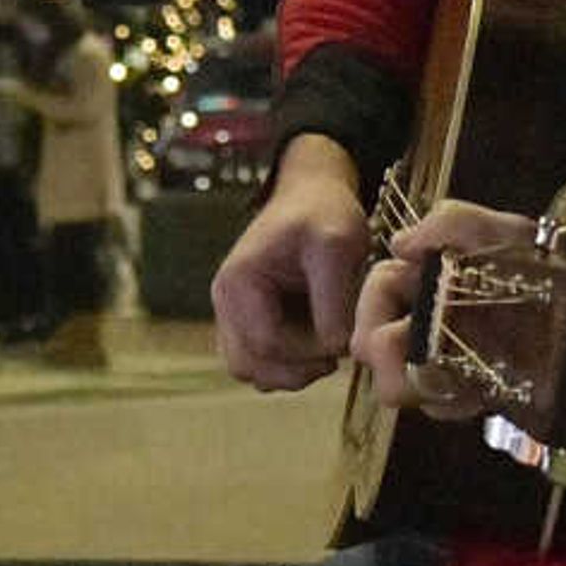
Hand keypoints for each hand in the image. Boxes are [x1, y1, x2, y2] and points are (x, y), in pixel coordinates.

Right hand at [209, 137, 372, 390]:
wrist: (314, 194)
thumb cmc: (323, 213)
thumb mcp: (338, 246)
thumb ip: (334, 300)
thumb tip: (333, 349)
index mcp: (238, 282)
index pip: (265, 344)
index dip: (306, 354)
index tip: (340, 341)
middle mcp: (226, 301)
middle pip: (249, 366)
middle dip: (295, 370)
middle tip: (332, 356)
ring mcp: (233, 313)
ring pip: (252, 370)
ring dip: (290, 370)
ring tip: (324, 348)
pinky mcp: (248, 320)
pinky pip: (260, 360)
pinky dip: (287, 363)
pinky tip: (315, 343)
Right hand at [352, 198, 532, 420]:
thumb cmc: (545, 262)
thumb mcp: (503, 230)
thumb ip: (452, 222)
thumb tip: (400, 245)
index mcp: (418, 277)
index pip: (372, 296)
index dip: (373, 314)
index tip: (398, 330)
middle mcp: (418, 318)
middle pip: (371, 351)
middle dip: (392, 365)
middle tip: (429, 368)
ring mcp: (438, 358)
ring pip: (401, 385)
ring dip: (427, 388)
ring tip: (465, 381)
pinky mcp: (463, 390)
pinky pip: (439, 408)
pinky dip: (454, 404)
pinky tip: (481, 394)